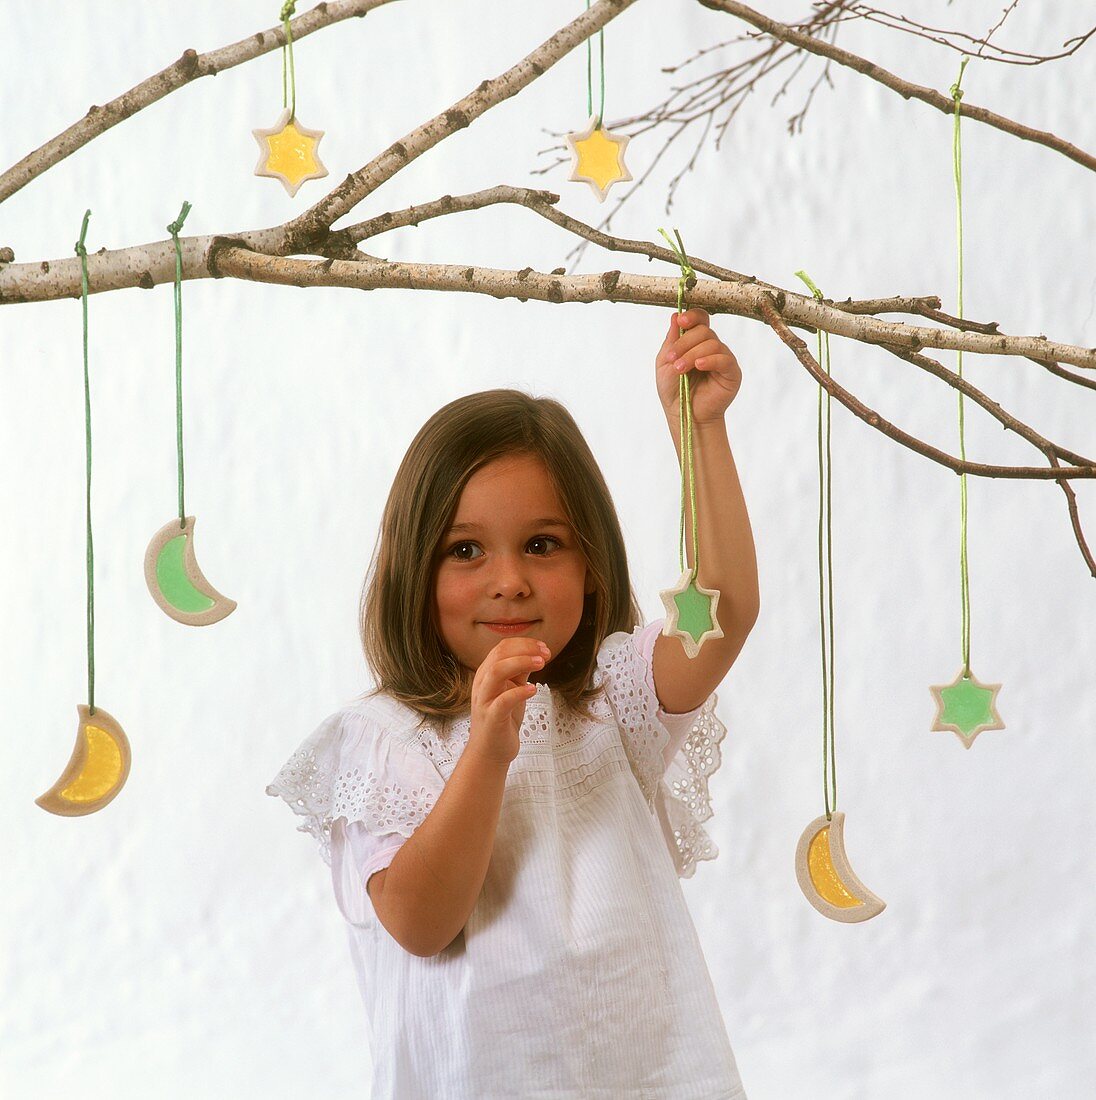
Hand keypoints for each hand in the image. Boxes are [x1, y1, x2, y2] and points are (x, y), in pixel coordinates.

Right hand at [465, 637, 550, 766]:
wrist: (490, 752)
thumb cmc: (503, 718)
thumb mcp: (512, 689)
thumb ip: (519, 672)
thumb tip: (536, 654)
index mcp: (487, 674)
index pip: (502, 647)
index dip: (525, 643)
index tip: (544, 648)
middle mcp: (482, 683)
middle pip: (499, 654)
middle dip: (525, 649)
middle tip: (546, 654)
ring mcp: (485, 700)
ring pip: (497, 671)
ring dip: (521, 663)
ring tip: (541, 664)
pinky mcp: (491, 718)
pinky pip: (503, 700)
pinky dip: (519, 692)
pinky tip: (534, 690)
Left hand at [655, 308, 741, 426]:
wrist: (683, 415)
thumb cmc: (674, 391)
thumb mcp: (665, 363)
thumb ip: (671, 340)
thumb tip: (675, 316)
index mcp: (695, 342)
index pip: (700, 320)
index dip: (692, 316)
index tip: (681, 320)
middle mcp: (711, 347)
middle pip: (704, 330)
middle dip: (685, 343)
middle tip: (673, 359)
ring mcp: (723, 359)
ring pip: (712, 343)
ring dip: (692, 354)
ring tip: (680, 369)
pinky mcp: (732, 372)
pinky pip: (724, 359)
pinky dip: (710, 360)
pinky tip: (699, 366)